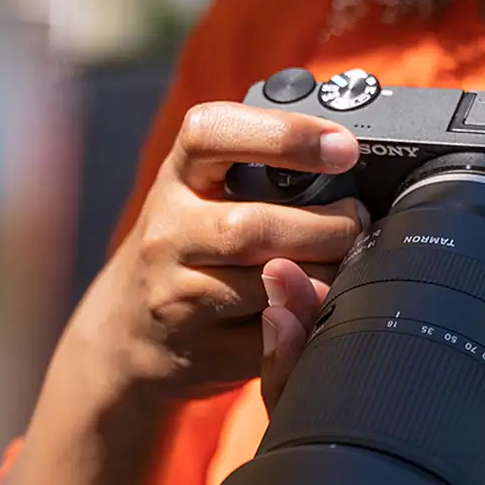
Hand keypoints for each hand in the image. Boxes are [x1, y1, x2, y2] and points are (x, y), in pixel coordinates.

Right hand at [60, 102, 368, 404]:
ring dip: (326, 276)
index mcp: (177, 179)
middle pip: (252, 227)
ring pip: (270, 285)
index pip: (210, 134)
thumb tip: (345, 162)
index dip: (283, 134)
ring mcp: (179, 297)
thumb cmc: (186, 252)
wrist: (127, 334)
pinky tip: (321, 307)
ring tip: (346, 267)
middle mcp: (168, 234)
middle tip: (357, 225)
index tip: (343, 147)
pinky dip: (312, 319)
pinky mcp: (203, 350)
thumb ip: (258, 174)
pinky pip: (276, 336)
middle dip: (327, 227)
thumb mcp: (202, 196)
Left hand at [257, 267, 484, 484]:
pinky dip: (337, 326)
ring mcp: (408, 428)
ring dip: (306, 329)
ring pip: (329, 389)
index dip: (299, 386)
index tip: (289, 321)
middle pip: (317, 412)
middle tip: (282, 282)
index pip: (340, 444)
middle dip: (291, 346)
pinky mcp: (418, 396)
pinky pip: (360, 368)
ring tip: (289, 274)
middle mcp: (411, 457)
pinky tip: (325, 281)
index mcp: (439, 479)